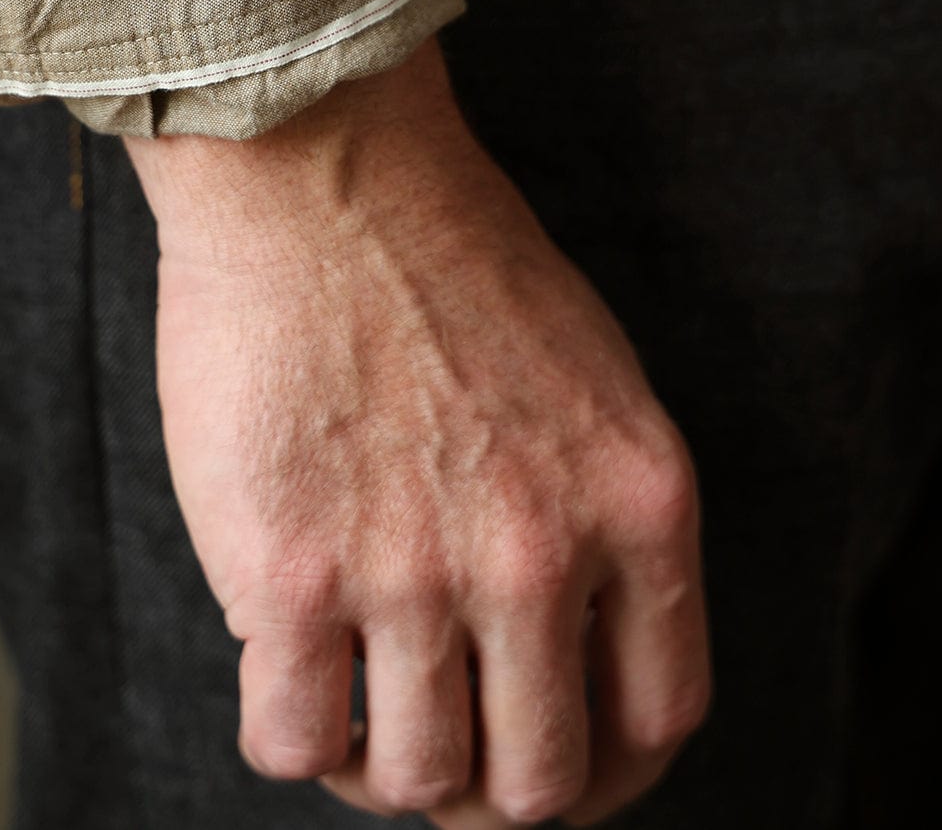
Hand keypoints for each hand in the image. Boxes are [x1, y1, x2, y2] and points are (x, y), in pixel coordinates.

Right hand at [124, 38, 709, 825]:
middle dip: (486, 785)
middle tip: (435, 738)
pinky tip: (283, 669)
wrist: (324, 172)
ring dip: (380, 764)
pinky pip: (291, 744)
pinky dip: (292, 733)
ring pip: (414, 779)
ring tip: (351, 701)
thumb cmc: (443, 252)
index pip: (658, 715)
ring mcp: (415, 575)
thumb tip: (563, 626)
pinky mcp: (290, 576)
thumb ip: (595, 509)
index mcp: (636, 503)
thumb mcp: (588, 375)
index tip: (548, 758)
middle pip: (538, 781)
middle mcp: (541, 557)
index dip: (604, 770)